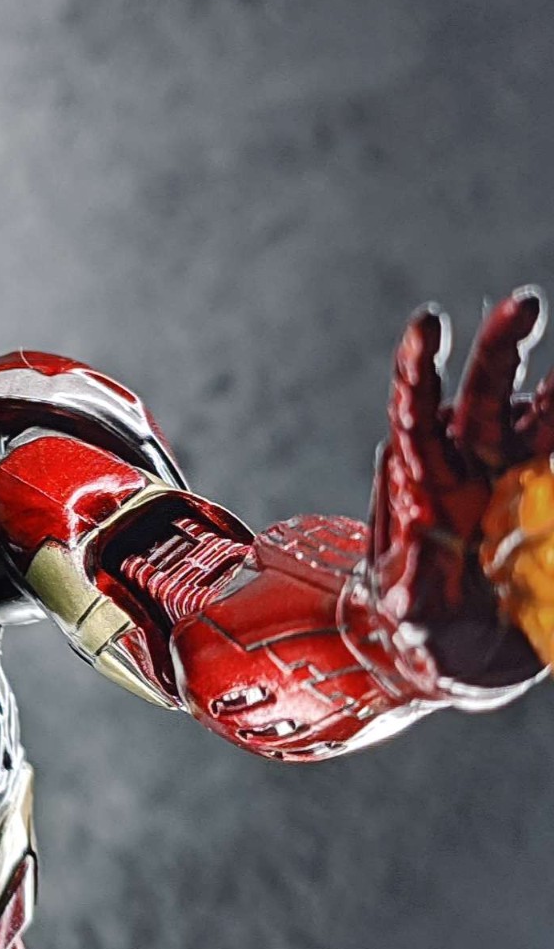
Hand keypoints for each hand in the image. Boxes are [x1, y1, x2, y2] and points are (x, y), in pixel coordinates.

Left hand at [370, 288, 549, 692]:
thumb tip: (409, 596)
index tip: (427, 324)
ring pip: (538, 412)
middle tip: (527, 302)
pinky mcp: (550, 489)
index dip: (419, 369)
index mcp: (419, 483)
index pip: (414, 415)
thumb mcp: (412, 621)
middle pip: (481, 395)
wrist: (464, 646)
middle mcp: (466, 465)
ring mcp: (515, 473)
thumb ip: (414, 601)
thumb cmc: (426, 627)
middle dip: (500, 346)